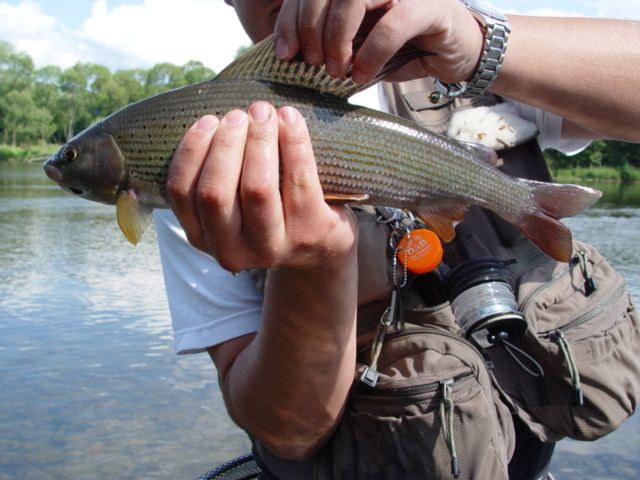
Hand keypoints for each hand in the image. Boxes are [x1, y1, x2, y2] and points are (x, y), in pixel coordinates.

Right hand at [166, 101, 357, 272]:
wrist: (320, 247)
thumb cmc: (268, 213)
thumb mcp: (230, 209)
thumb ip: (213, 178)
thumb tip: (211, 120)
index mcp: (203, 239)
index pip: (182, 193)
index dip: (192, 150)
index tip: (207, 120)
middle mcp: (232, 251)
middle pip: (215, 192)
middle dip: (225, 144)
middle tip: (239, 115)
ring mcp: (272, 246)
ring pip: (257, 187)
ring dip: (258, 140)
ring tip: (262, 112)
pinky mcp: (309, 233)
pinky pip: (298, 179)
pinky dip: (294, 141)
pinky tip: (290, 118)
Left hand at [273, 0, 483, 83]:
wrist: (457, 52)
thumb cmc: (403, 48)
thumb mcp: (359, 46)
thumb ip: (330, 44)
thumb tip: (291, 58)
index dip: (291, 17)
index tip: (284, 51)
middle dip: (310, 25)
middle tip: (310, 61)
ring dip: (337, 35)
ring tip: (334, 69)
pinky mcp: (430, 6)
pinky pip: (391, 25)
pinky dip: (370, 53)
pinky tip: (361, 76)